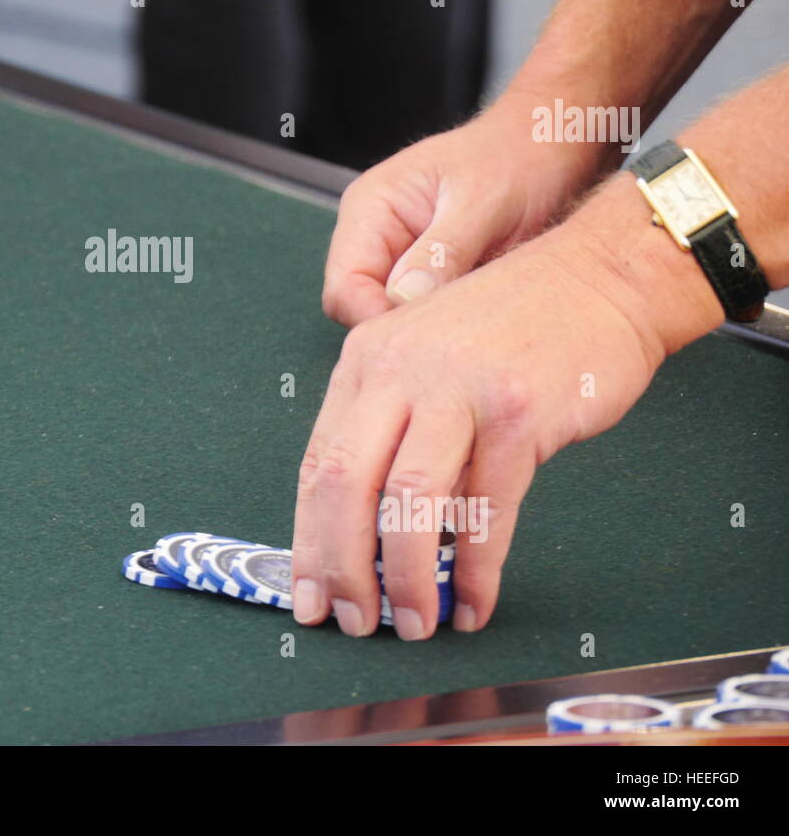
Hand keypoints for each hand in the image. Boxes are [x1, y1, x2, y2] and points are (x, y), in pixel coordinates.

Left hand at [292, 176, 718, 639]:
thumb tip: (361, 529)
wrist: (598, 279)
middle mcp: (399, 369)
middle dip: (341, 568)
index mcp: (365, 362)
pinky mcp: (515, 411)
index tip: (307, 595)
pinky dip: (474, 568)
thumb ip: (391, 427)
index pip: (316, 463)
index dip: (308, 540)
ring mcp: (456, 388)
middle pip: (345, 484)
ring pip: (408, 503)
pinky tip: (472, 603)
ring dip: (405, 579)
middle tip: (352, 623)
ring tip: (413, 626)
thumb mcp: (426, 361)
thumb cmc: (511, 330)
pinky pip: (484, 509)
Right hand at [322, 96, 613, 326]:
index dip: (376, 320)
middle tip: (459, 332)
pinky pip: (422, 312)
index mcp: (370, 209)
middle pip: (361, 307)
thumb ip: (441, 251)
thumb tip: (402, 300)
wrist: (551, 145)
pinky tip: (482, 310)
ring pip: (392, 316)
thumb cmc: (520, 157)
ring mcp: (399, 255)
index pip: (344, 288)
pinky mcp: (427, 273)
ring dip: (430, 325)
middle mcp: (374, 234)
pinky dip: (448, 320)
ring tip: (477, 315)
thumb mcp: (484, 203)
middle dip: (405, 326)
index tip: (427, 336)